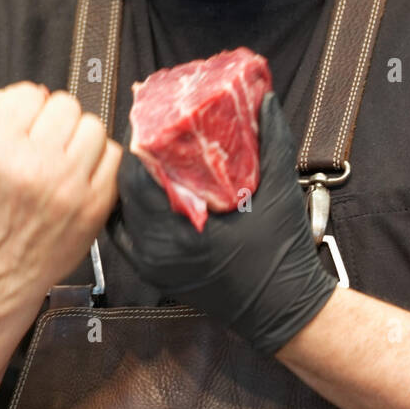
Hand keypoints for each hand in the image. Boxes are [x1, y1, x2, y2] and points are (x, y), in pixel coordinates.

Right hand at [0, 83, 121, 313]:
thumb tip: (35, 91)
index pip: (31, 93)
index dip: (27, 108)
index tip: (24, 127)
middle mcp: (33, 165)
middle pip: (67, 105)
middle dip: (55, 120)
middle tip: (45, 144)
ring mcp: (68, 186)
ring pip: (94, 126)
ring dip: (80, 137)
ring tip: (63, 158)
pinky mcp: (94, 205)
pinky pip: (113, 156)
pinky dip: (99, 161)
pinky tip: (79, 176)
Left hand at [110, 91, 336, 354]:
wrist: (284, 310)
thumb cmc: (283, 254)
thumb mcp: (281, 191)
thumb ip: (273, 140)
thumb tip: (265, 98)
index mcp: (180, 233)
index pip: (137, 178)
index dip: (138, 143)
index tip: (149, 117)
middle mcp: (157, 251)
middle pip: (125, 192)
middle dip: (135, 159)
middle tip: (149, 130)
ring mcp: (153, 265)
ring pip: (125, 211)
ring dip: (134, 182)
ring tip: (149, 156)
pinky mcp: (156, 272)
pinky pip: (130, 233)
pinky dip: (136, 208)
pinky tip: (151, 190)